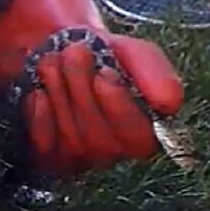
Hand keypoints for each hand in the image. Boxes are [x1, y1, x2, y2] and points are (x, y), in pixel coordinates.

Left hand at [0, 0, 185, 176]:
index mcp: (143, 131)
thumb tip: (170, 104)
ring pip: (72, 139)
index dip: (119, 107)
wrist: (57, 51)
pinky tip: (39, 91)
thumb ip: (154, 73)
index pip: (139, 140)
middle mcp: (114, 152)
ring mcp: (81, 159)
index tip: (104, 72)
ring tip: (52, 62)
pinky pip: (46, 144)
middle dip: (82, 91)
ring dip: (60, 94)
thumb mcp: (131, 53)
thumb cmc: (102, 57)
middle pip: (100, 140)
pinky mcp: (51, 158)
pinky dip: (40, 113)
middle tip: (73, 53)